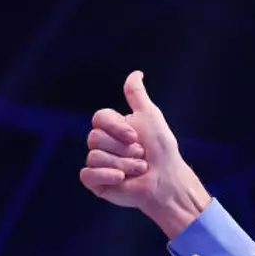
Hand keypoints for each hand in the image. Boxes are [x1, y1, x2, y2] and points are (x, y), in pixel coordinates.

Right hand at [80, 71, 210, 237]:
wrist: (167, 180)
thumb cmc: (161, 150)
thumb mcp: (150, 117)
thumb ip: (137, 95)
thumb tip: (136, 73)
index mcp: (112, 128)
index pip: (99, 118)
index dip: (116, 127)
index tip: (135, 136)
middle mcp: (103, 144)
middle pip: (95, 138)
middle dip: (123, 149)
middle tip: (141, 156)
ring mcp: (98, 164)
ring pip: (94, 156)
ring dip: (122, 164)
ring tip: (138, 170)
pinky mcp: (96, 182)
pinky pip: (87, 174)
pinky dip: (107, 176)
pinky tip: (122, 180)